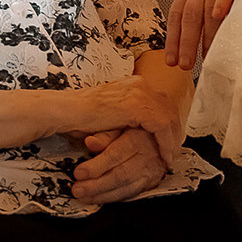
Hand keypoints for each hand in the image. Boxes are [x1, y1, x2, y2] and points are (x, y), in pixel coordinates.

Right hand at [65, 77, 182, 154]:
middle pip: (169, 109)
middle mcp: (140, 84)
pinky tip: (164, 156)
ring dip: (172, 140)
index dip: (168, 124)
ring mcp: (140, 93)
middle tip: (174, 152)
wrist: (66, 111)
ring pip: (169, 118)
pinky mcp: (138, 106)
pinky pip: (161, 126)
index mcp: (135, 84)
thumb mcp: (112, 115)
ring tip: (170, 157)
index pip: (161, 103)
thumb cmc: (82, 116)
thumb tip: (143, 132)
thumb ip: (129, 119)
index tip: (170, 142)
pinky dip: (165, 143)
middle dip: (174, 133)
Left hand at [71, 128, 168, 202]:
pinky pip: (131, 194)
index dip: (96, 166)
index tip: (79, 173)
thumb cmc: (138, 128)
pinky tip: (98, 198)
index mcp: (138, 139)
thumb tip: (90, 142)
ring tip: (84, 197)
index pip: (116, 155)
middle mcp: (147, 157)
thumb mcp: (122, 124)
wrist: (164, 137)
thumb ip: (105, 134)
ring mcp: (151, 172)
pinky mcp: (151, 183)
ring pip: (126, 188)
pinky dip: (113, 198)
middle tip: (78, 190)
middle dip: (97, 186)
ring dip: (103, 195)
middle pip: (121, 175)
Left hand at [165, 0, 241, 68]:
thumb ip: (199, 10)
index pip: (176, 16)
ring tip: (209, 54)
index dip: (173, 40)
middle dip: (186, 42)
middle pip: (188, 15)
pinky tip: (219, 16)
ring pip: (207, 8)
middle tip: (187, 64)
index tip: (171, 61)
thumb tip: (193, 45)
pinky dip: (220, 3)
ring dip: (206, 34)